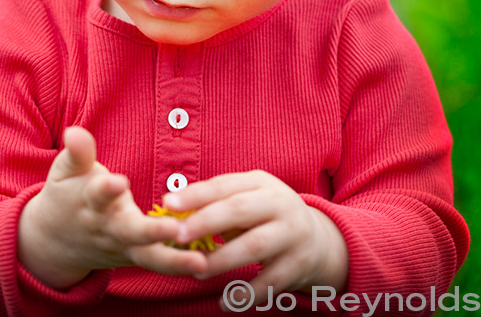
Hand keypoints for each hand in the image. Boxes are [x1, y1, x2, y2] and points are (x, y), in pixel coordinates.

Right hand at [18, 126, 207, 288]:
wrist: (56, 241)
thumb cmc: (68, 195)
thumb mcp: (67, 171)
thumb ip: (78, 153)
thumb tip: (74, 131)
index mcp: (91, 202)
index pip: (98, 194)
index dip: (107, 188)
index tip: (118, 181)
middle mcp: (109, 228)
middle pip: (130, 233)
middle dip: (151, 232)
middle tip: (174, 228)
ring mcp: (124, 247)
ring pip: (149, 258)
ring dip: (174, 261)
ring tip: (199, 261)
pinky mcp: (138, 258)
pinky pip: (162, 264)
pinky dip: (183, 266)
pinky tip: (210, 264)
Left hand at [162, 170, 348, 308]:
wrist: (318, 238)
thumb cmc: (263, 215)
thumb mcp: (246, 198)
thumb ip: (214, 201)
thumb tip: (170, 210)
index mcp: (260, 183)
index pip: (223, 186)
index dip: (195, 195)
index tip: (167, 203)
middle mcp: (279, 204)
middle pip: (239, 211)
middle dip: (205, 222)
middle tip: (176, 235)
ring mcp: (292, 234)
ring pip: (254, 246)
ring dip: (222, 260)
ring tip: (196, 271)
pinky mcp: (299, 263)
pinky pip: (272, 280)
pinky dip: (248, 293)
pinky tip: (227, 302)